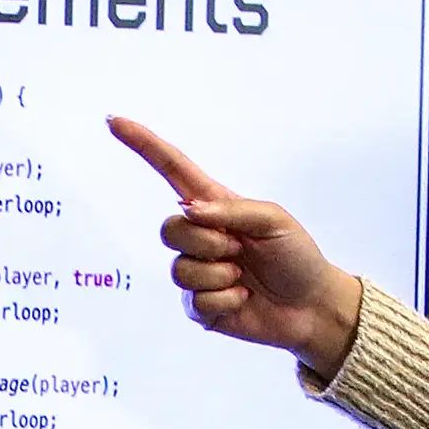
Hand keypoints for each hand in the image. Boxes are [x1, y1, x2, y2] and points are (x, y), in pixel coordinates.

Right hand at [107, 116, 362, 380]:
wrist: (313, 306)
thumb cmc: (297, 256)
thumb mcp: (274, 220)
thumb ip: (232, 210)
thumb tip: (190, 211)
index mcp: (215, 207)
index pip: (172, 171)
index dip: (143, 145)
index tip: (115, 121)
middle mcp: (200, 237)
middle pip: (170, 230)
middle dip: (208, 242)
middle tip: (241, 251)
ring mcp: (197, 272)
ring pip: (181, 269)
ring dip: (219, 274)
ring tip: (243, 276)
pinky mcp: (200, 307)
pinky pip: (196, 301)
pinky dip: (227, 301)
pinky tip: (244, 299)